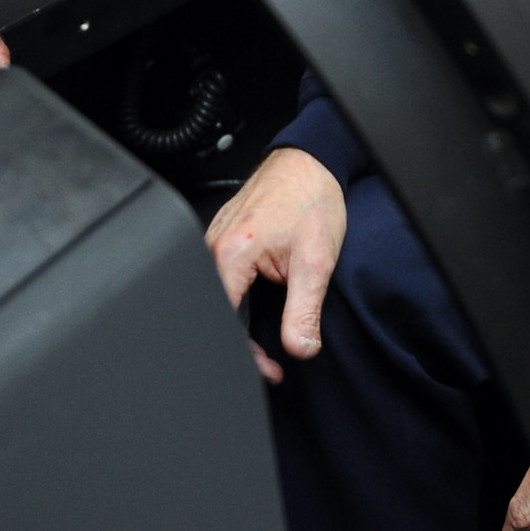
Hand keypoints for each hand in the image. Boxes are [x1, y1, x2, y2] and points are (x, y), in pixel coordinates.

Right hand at [205, 148, 347, 384]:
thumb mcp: (316, 260)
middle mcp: (214, 247)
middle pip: (216, 314)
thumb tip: (300, 348)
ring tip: (265, 341)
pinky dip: (239, 303)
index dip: (247, 356)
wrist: (311, 161)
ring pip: (217, 299)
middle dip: (243, 345)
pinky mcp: (222, 238)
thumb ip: (304, 310)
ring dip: (241, 325)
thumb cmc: (311, 198)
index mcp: (230, 254)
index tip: (269, 369)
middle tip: (270, 362)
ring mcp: (214, 240)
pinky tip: (257, 309)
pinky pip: (220, 281)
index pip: (225, 324)